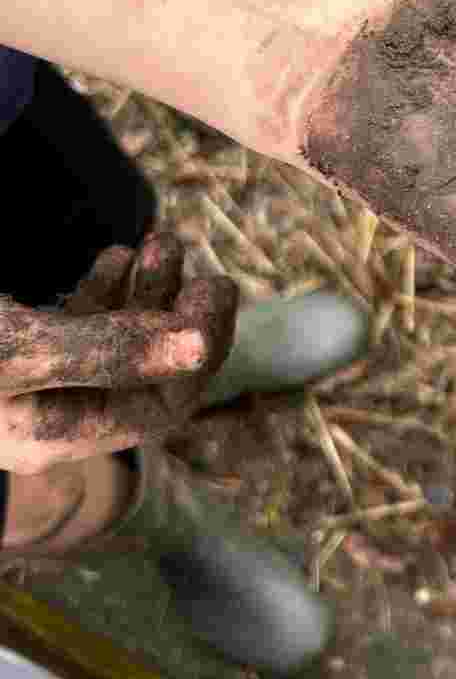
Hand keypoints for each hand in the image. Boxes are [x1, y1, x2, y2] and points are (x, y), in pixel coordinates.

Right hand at [0, 233, 237, 473]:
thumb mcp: (18, 353)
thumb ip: (106, 353)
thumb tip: (201, 347)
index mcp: (54, 436)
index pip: (160, 408)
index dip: (198, 352)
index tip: (211, 290)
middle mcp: (50, 414)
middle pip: (145, 376)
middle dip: (178, 316)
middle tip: (202, 270)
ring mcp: (32, 381)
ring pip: (115, 342)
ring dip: (149, 293)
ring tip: (162, 242)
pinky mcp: (12, 345)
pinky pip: (79, 326)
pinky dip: (107, 291)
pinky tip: (119, 256)